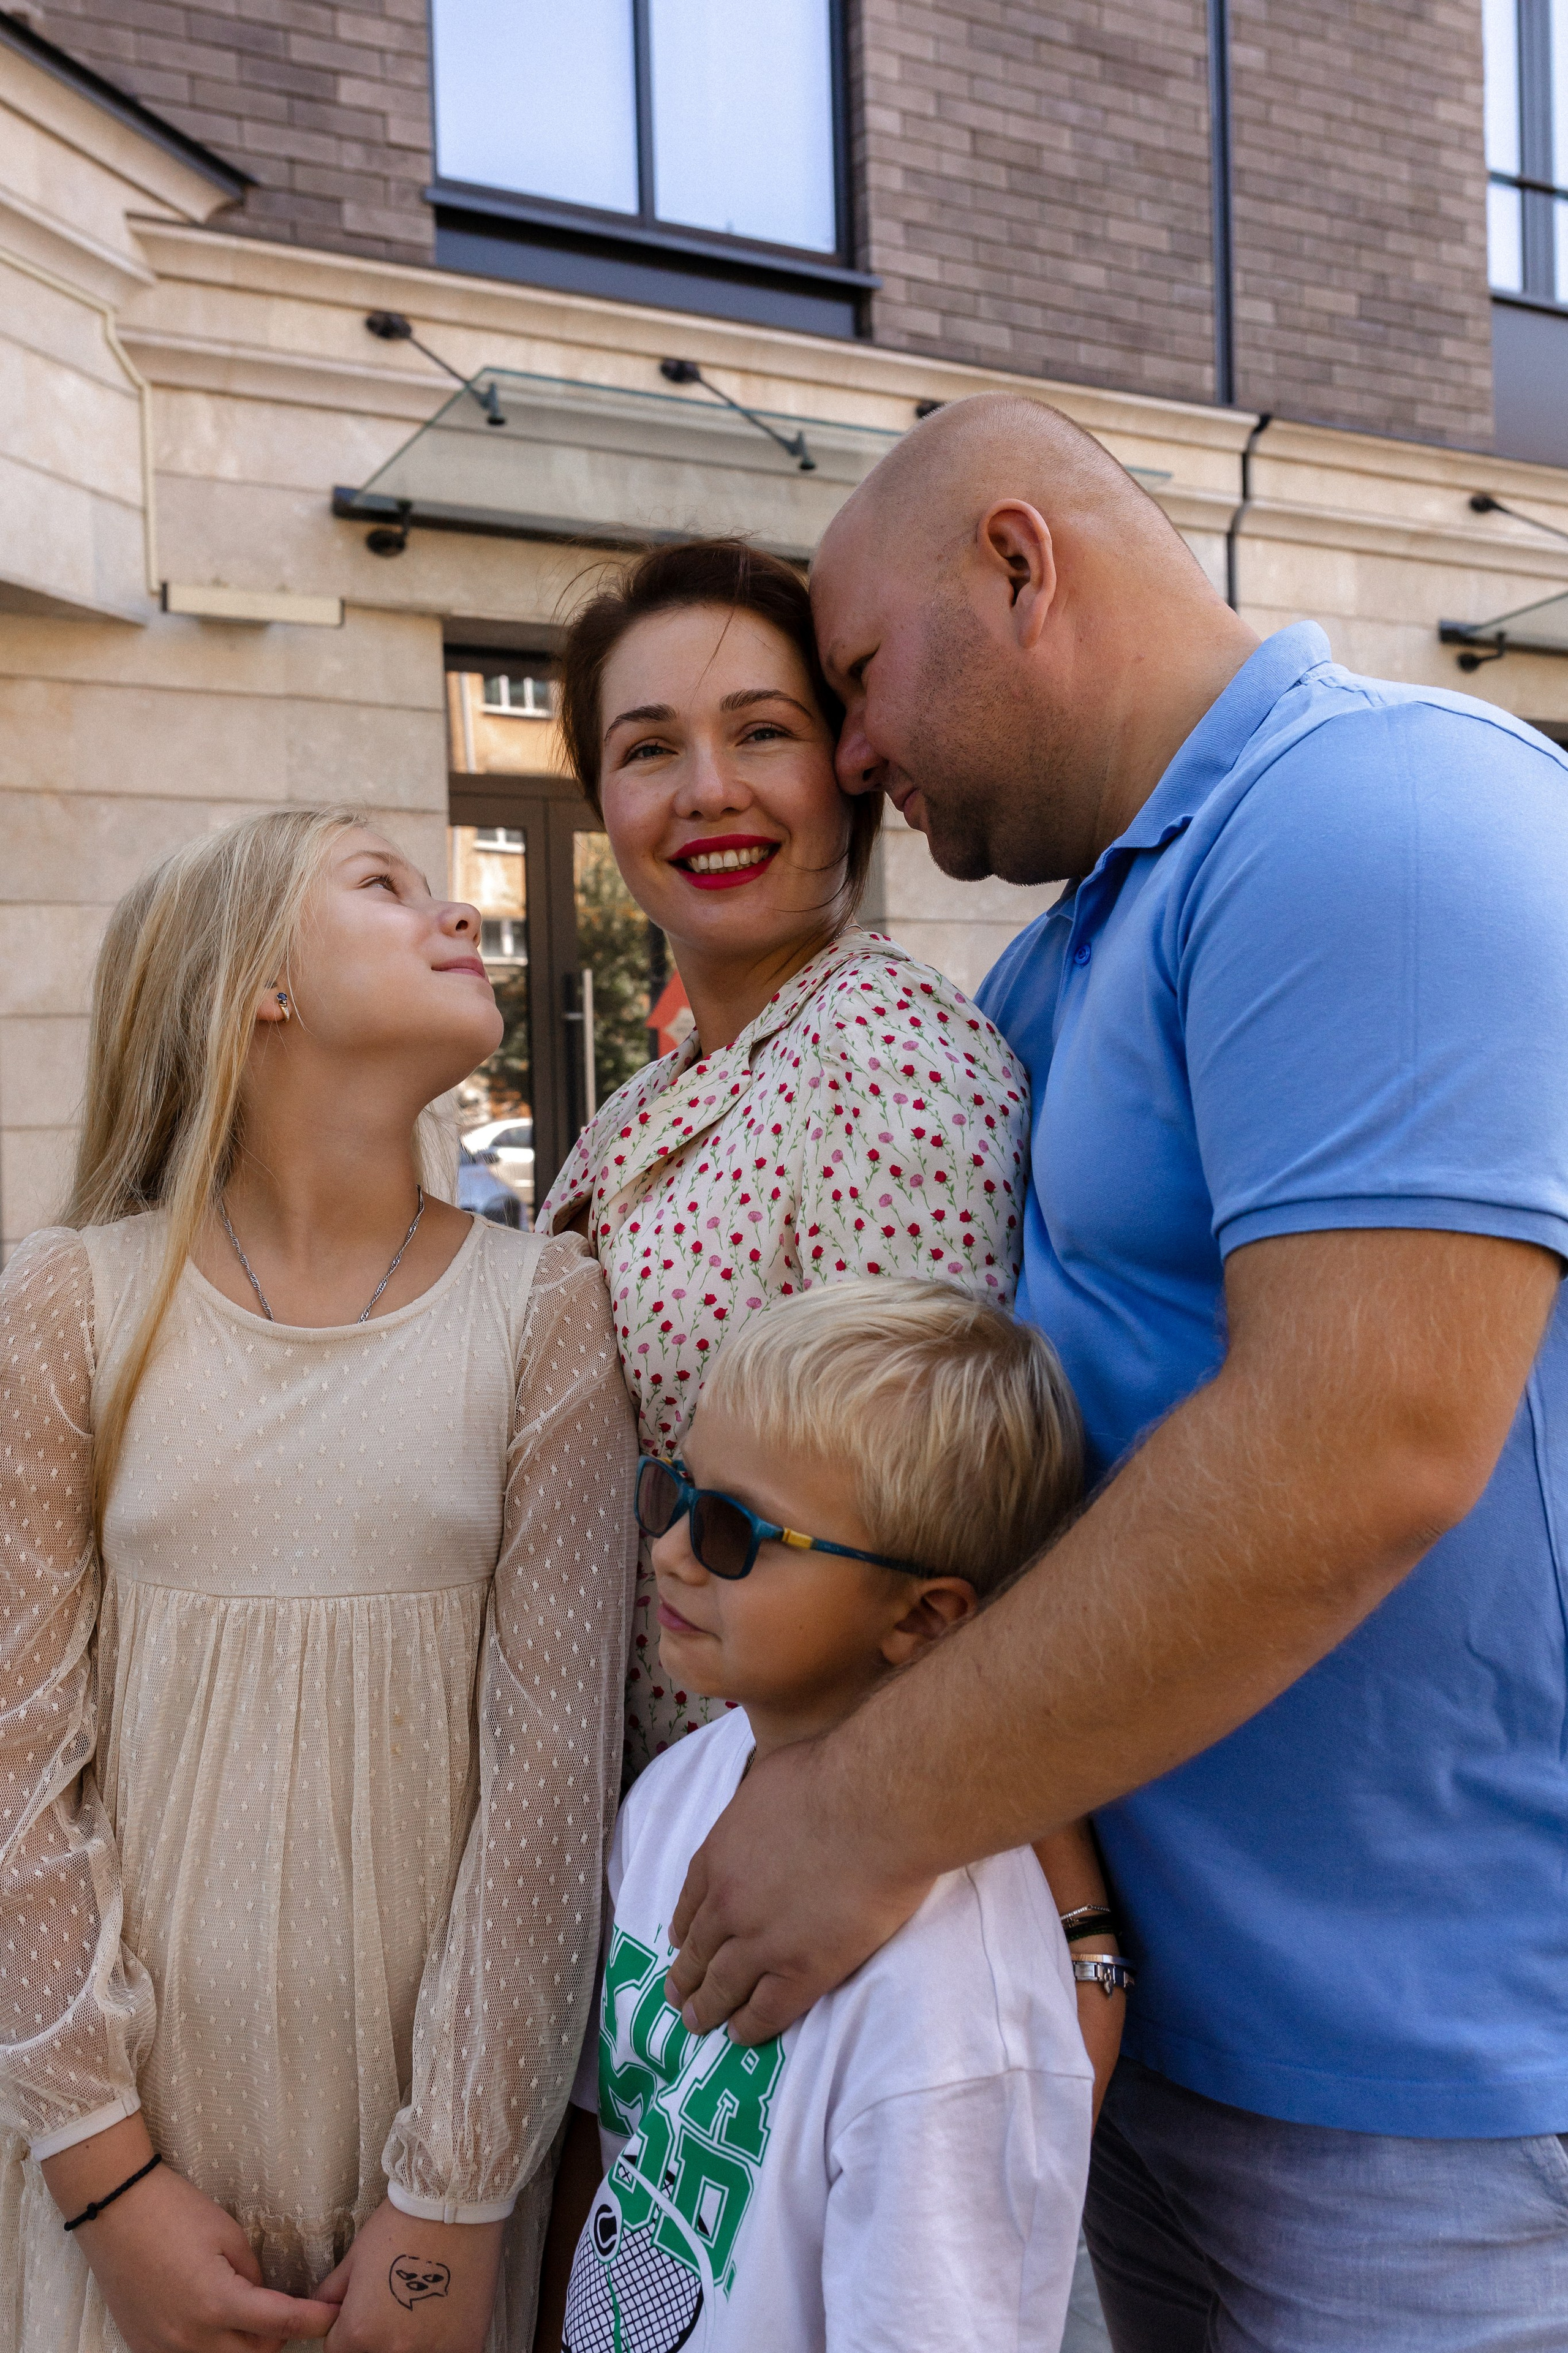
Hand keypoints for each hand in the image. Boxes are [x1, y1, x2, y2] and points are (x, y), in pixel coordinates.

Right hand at [42, 2117, 336, 2352]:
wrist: (114, 2211)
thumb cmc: (174, 2212)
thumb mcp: (227, 2234)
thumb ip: (252, 2275)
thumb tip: (262, 2300)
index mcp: (218, 2303)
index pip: (283, 2324)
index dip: (315, 2321)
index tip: (334, 2315)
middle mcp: (191, 2337)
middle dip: (277, 2337)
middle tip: (287, 2310)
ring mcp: (164, 2348)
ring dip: (243, 2346)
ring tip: (249, 2315)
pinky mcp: (144, 2348)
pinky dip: (208, 2348)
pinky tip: (213, 2323)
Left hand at [317, 2197, 503, 2351]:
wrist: (453, 2202)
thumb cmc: (400, 2224)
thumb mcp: (355, 2257)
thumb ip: (331, 2294)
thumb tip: (320, 2313)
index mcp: (359, 2331)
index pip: (337, 2351)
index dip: (346, 2330)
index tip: (362, 2312)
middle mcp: (393, 2350)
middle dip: (376, 2336)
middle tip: (392, 2307)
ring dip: (410, 2341)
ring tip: (422, 2311)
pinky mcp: (466, 2347)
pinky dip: (443, 2341)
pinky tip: (447, 2314)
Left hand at [666, 1734, 931, 2044]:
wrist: (874, 1808)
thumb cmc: (832, 1776)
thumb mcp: (770, 1774)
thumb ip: (759, 1801)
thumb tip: (769, 1797)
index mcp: (717, 1857)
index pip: (689, 1903)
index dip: (683, 1929)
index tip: (679, 1944)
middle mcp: (727, 1905)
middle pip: (697, 1951)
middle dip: (685, 1978)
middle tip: (677, 1998)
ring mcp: (761, 1942)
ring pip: (721, 1988)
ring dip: (706, 2009)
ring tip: (698, 2025)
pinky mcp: (802, 1971)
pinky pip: (765, 2012)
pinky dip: (749, 2029)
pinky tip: (742, 2038)